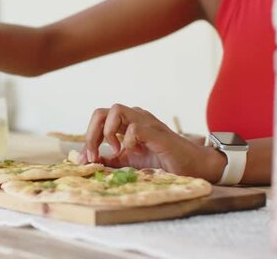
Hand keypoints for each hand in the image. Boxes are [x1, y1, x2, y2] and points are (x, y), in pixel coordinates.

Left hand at [78, 104, 225, 182]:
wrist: (192, 166)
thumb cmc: (162, 161)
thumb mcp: (129, 162)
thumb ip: (109, 159)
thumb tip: (84, 159)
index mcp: (126, 122)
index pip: (98, 119)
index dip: (88, 137)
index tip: (87, 159)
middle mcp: (134, 117)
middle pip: (101, 112)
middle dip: (91, 134)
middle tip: (94, 154)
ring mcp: (146, 122)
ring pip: (116, 110)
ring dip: (108, 132)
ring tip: (116, 150)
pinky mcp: (157, 132)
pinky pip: (135, 127)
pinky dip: (129, 141)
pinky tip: (136, 152)